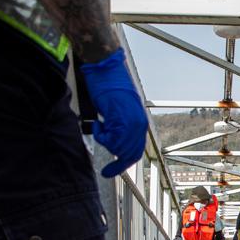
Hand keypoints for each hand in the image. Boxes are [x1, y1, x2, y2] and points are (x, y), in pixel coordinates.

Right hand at [81, 49, 148, 177]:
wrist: (106, 68)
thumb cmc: (110, 84)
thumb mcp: (120, 110)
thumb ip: (121, 127)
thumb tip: (116, 142)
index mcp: (140, 122)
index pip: (136, 150)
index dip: (125, 163)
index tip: (114, 171)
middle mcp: (139, 124)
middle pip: (129, 154)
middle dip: (117, 163)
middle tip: (106, 171)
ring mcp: (131, 122)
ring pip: (118, 148)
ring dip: (105, 141)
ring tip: (100, 127)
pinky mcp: (120, 118)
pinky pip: (109, 139)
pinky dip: (100, 134)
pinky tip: (98, 122)